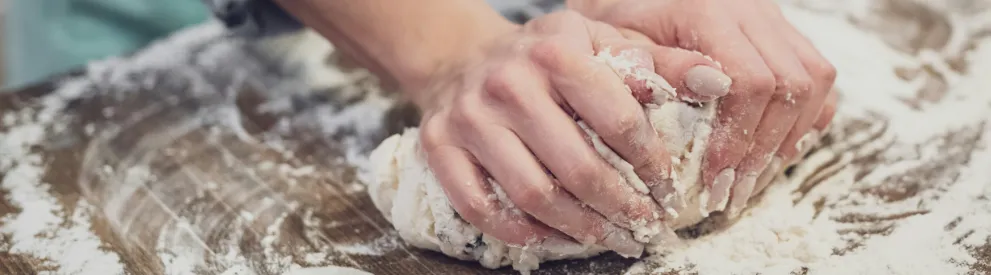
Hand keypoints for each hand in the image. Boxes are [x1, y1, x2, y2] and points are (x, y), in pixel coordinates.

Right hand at [411, 11, 723, 255]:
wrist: (463, 56)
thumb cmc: (544, 56)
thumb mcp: (602, 43)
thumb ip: (659, 64)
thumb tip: (717, 82)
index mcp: (555, 51)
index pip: (618, 120)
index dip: (651, 164)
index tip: (667, 188)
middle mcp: (508, 83)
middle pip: (577, 167)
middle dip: (620, 207)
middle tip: (644, 227)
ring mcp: (470, 118)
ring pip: (532, 195)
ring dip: (578, 228)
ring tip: (607, 238)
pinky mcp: (440, 147)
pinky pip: (481, 207)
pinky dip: (521, 232)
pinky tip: (551, 237)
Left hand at [571, 0, 838, 214]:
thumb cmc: (619, 18)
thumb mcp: (618, 41)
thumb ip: (654, 70)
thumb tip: (702, 97)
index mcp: (708, 9)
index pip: (750, 80)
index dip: (738, 137)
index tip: (714, 178)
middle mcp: (752, 9)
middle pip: (792, 84)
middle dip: (764, 149)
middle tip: (732, 193)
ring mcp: (773, 17)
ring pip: (815, 78)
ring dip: (789, 137)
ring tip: (752, 179)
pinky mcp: (783, 30)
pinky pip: (817, 74)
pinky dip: (804, 117)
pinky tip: (772, 150)